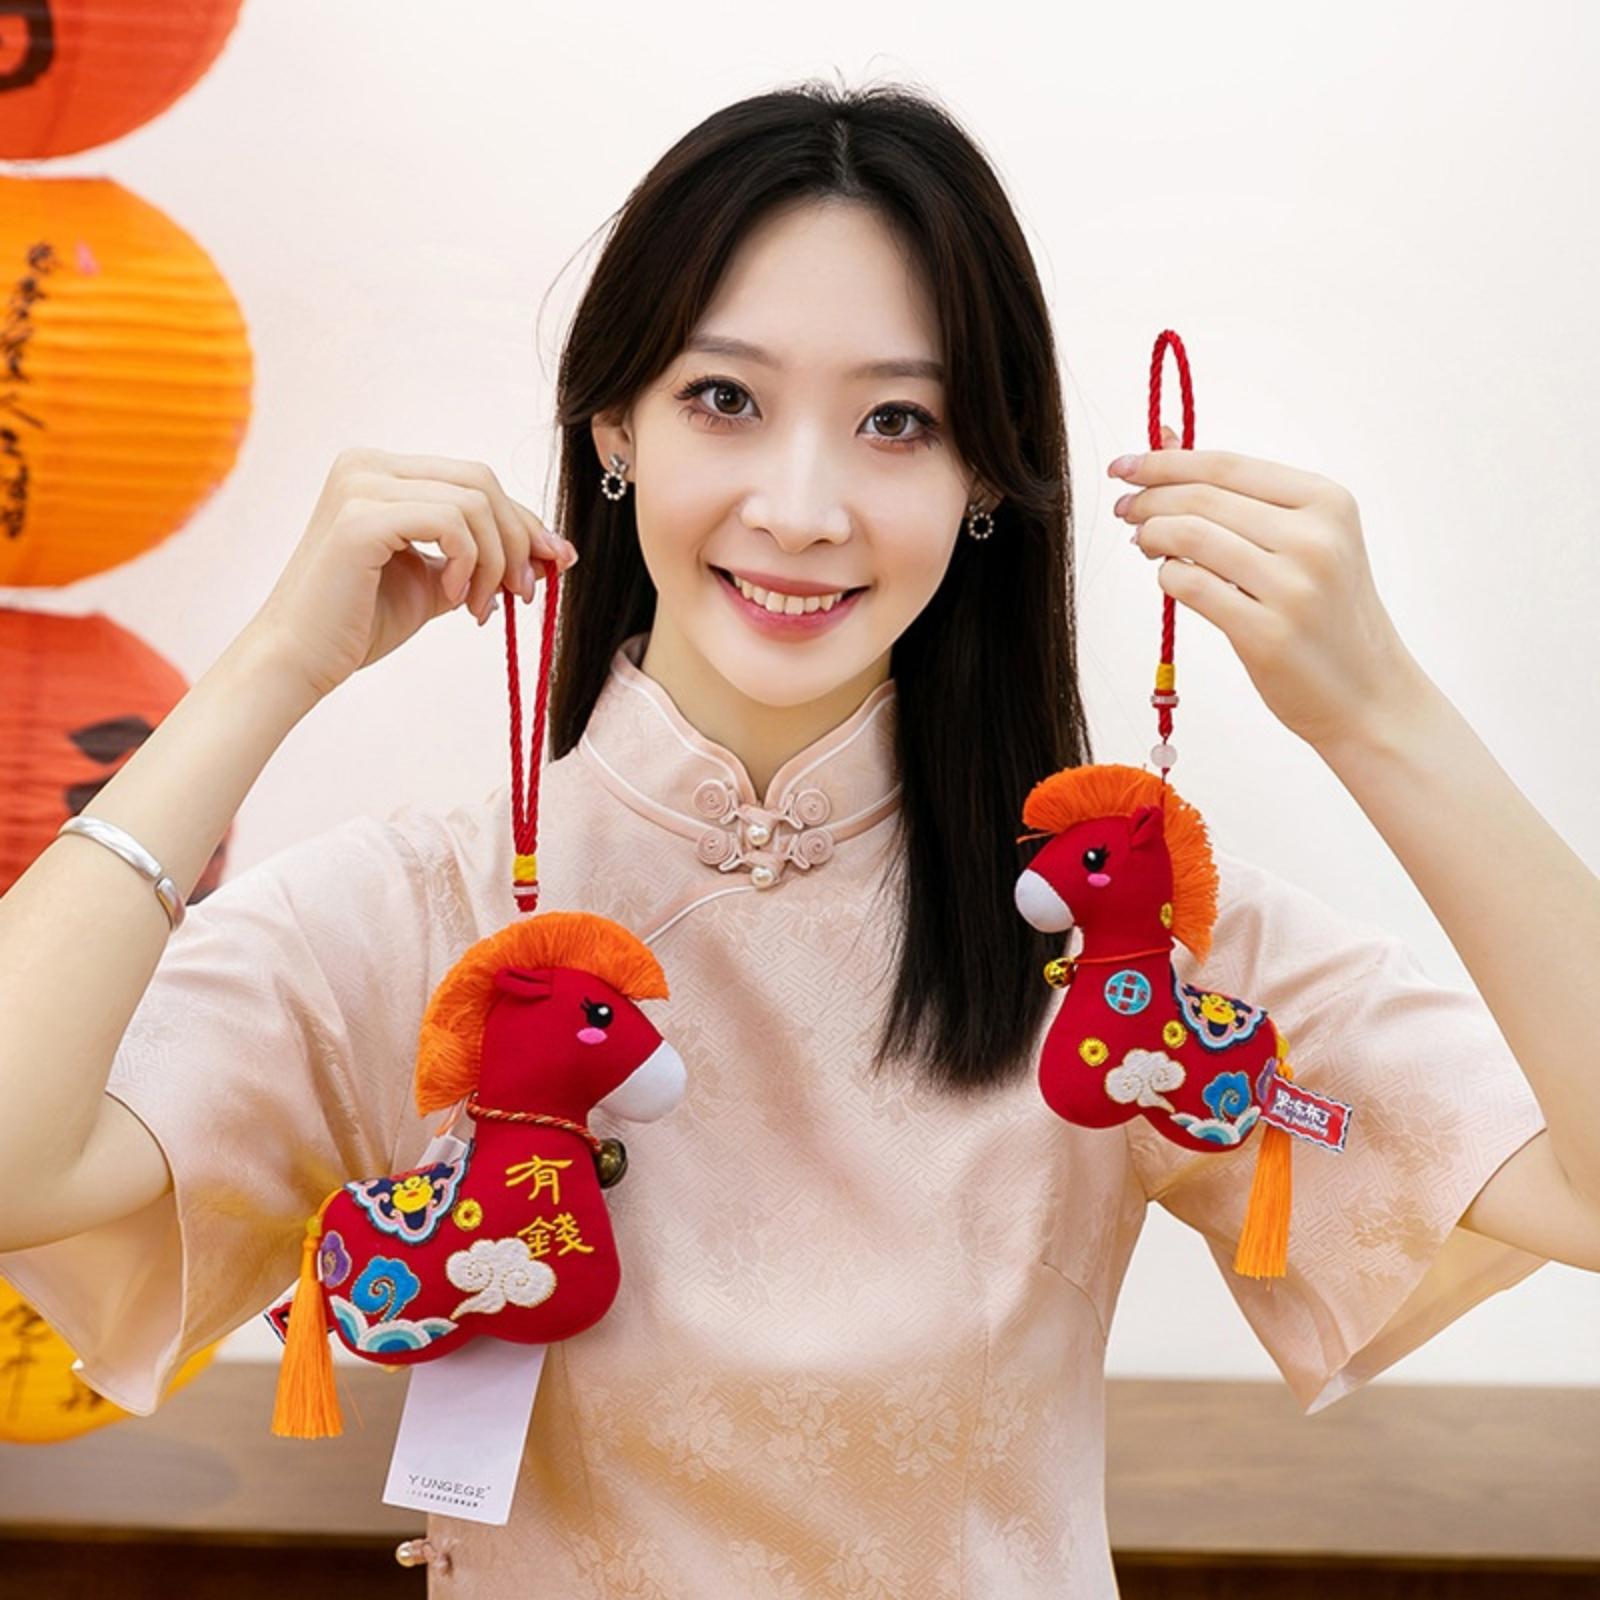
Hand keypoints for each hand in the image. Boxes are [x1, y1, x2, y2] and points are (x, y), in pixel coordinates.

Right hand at [245, 447, 579, 703]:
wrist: (299, 659)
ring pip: (474, 502)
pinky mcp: (359, 516)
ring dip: (493, 560)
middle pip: (482, 481)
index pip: (475, 481)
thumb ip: (481, 559)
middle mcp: (367, 465)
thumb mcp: (436, 582)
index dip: (524, 520)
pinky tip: (451, 596)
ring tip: (478, 607)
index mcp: (382, 473)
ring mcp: (360, 484)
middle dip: (517, 539)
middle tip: (522, 594)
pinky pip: (450, 522)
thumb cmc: (360, 622)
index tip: (556, 562)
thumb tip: (551, 552)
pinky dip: (466, 561)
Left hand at [1108, 425, 1427, 751]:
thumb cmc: (1327, 613)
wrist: (1368, 693)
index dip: (1165, 461)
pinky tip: (1169, 578)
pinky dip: (1166, 577)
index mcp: (1327, 502)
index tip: (1124, 467)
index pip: (1226, 466)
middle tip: (1125, 510)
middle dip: (1148, 499)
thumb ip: (1236, 494)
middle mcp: (1315, 538)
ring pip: (1189, 537)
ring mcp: (1292, 587)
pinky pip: (1189, 586)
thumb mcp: (1305, 541)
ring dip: (1151, 535)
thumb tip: (1165, 440)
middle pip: (1202, 498)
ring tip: (1143, 542)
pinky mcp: (1266, 633)